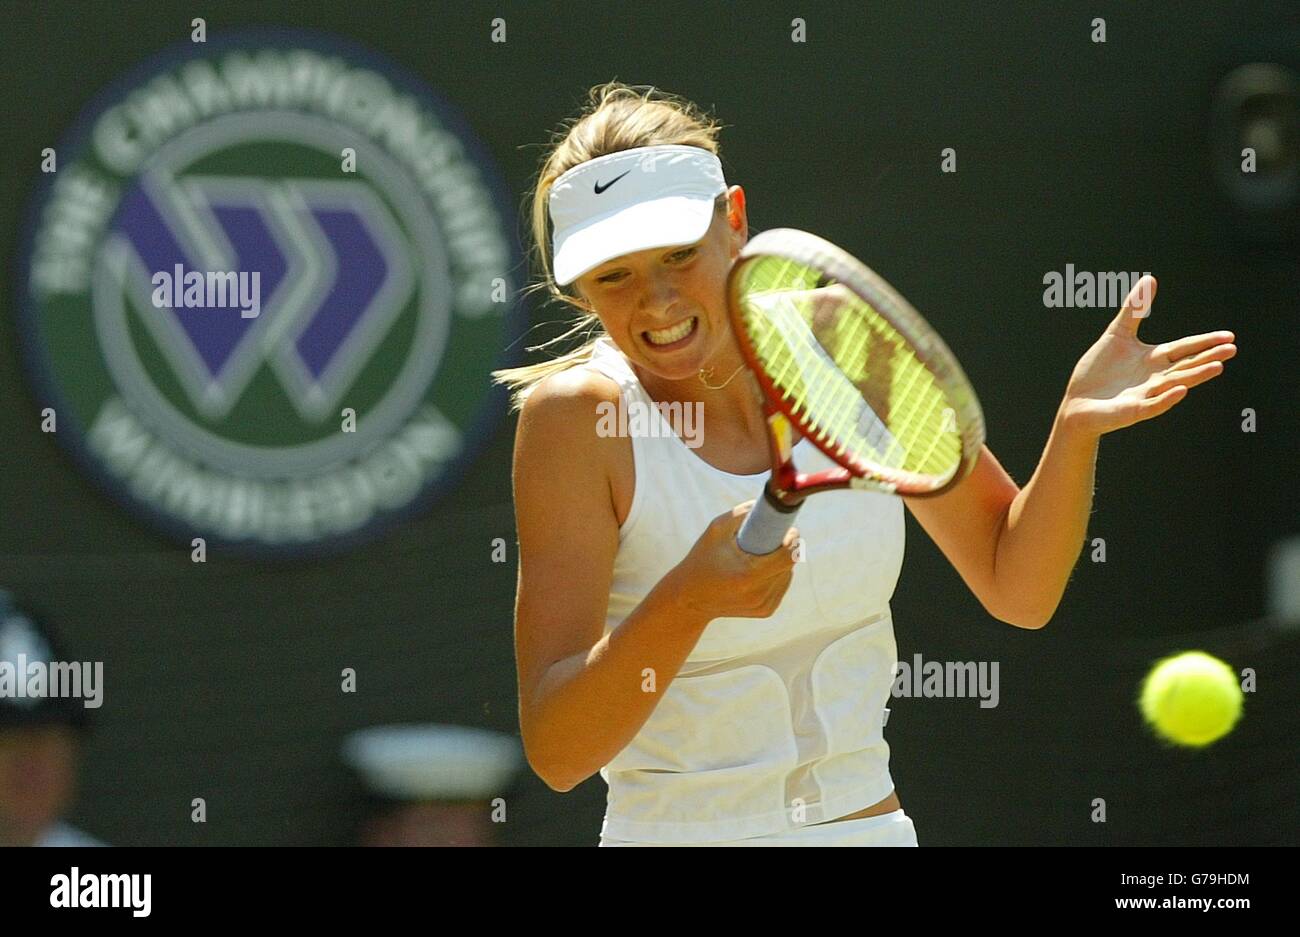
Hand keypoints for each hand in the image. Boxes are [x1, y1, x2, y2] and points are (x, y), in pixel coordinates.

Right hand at [666, 503, 799, 620]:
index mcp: (748, 575)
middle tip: (770, 536)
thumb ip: (742, 513)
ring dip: (781, 561)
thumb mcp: (716, 530)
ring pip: (788, 574)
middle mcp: (759, 594)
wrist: (689, 599)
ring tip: (759, 554)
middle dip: (785, 547)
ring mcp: (764, 605)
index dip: (791, 538)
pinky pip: (782, 584)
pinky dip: (777, 574)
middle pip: (790, 563)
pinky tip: (759, 570)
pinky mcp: (766, 611)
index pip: (788, 555)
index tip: (786, 527)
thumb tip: (768, 503)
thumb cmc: (701, 560)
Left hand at [1059, 276, 1235, 436]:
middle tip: (1231, 349)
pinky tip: (1181, 390)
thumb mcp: (1117, 335)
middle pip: (1186, 366)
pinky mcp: (1132, 411)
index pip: (1184, 348)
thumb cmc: (1097, 370)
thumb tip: (1151, 278)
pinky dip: (1166, 398)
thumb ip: (1134, 310)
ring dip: (1195, 376)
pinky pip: (1152, 405)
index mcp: (1154, 359)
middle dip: (1208, 357)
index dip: (1205, 342)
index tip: (1229, 336)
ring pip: (1175, 385)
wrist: (1077, 402)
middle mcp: (1155, 377)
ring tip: (1216, 367)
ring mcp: (1146, 395)